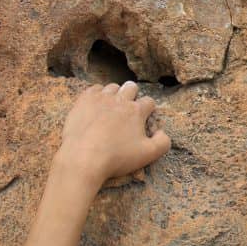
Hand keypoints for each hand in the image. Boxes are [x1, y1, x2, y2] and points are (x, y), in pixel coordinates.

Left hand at [54, 81, 170, 187]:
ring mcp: (100, 98)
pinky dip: (98, 95)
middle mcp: (120, 100)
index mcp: (136, 111)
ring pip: (112, 87)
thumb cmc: (117, 157)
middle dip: (133, 95)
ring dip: (115, 94)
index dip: (149, 109)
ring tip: (112, 107)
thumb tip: (162, 132)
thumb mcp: (149, 154)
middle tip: (128, 109)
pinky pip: (94, 89)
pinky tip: (96, 105)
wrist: (83, 158)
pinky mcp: (83, 101)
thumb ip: (163, 142)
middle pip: (131, 87)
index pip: (149, 101)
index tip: (145, 118)